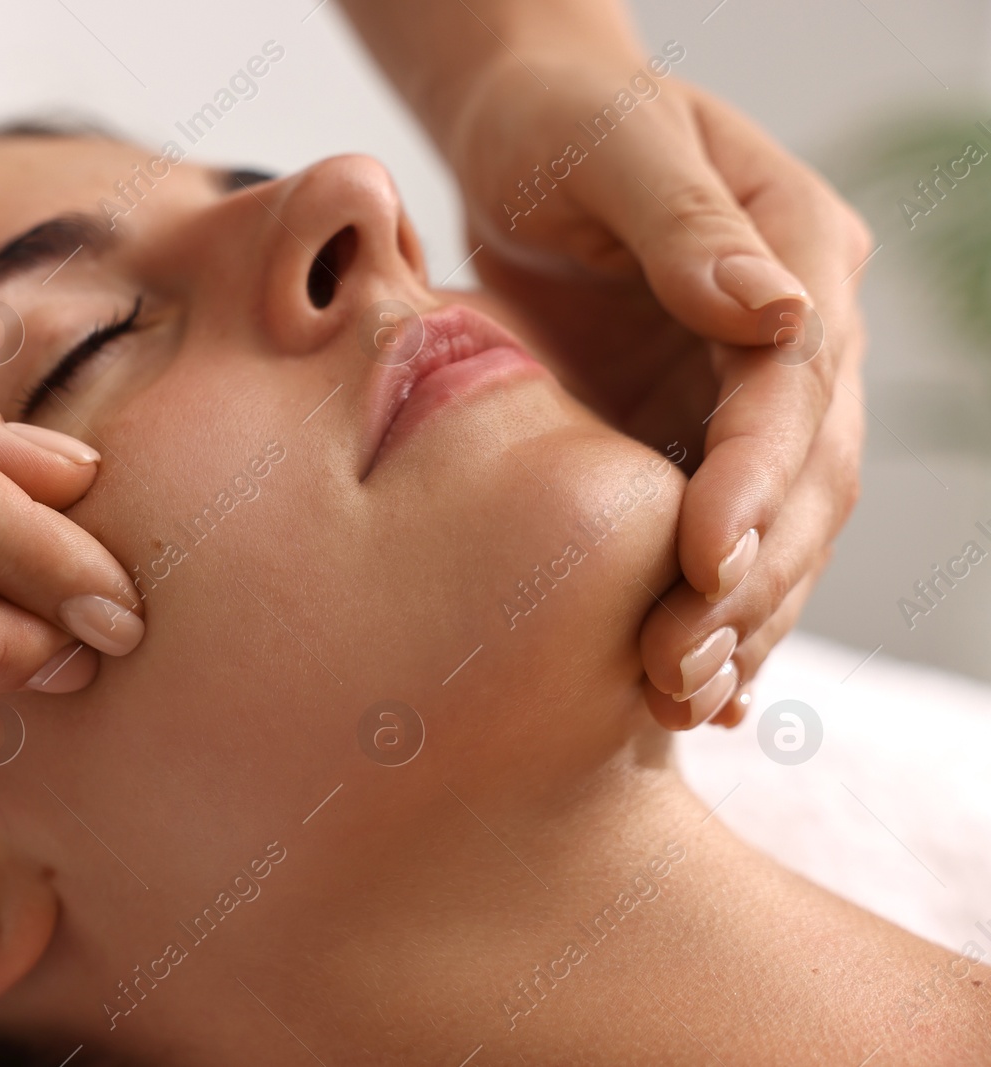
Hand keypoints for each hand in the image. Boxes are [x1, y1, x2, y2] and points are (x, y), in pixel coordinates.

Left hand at [445, 56, 871, 728]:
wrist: (523, 135)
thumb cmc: (559, 119)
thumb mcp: (610, 144)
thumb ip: (685, 226)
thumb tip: (771, 314)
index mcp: (798, 252)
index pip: (795, 384)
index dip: (760, 476)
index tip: (708, 557)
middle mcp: (791, 335)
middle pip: (803, 475)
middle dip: (750, 578)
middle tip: (678, 667)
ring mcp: (746, 392)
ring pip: (775, 524)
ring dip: (737, 617)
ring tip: (677, 699)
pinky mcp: (693, 434)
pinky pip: (721, 531)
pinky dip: (713, 609)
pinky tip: (702, 690)